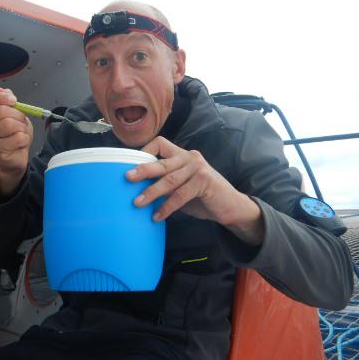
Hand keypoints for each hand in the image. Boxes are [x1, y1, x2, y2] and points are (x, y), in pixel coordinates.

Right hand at [0, 88, 33, 194]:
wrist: (14, 155)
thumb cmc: (12, 133)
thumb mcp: (12, 112)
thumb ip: (7, 99)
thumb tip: (4, 91)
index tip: (13, 100)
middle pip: (1, 111)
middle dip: (18, 114)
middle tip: (20, 121)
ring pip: (10, 124)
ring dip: (22, 127)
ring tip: (20, 132)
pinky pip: (18, 137)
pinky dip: (25, 138)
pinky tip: (20, 142)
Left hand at [126, 136, 264, 245]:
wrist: (230, 207)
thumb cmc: (202, 197)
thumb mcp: (181, 188)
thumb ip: (165, 184)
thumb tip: (139, 189)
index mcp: (182, 155)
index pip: (160, 143)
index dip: (145, 151)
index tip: (131, 164)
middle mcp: (190, 157)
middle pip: (162, 162)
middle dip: (143, 170)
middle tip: (128, 178)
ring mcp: (198, 168)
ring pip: (169, 180)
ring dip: (152, 192)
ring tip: (138, 203)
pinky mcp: (204, 181)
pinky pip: (180, 195)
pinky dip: (167, 207)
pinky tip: (158, 216)